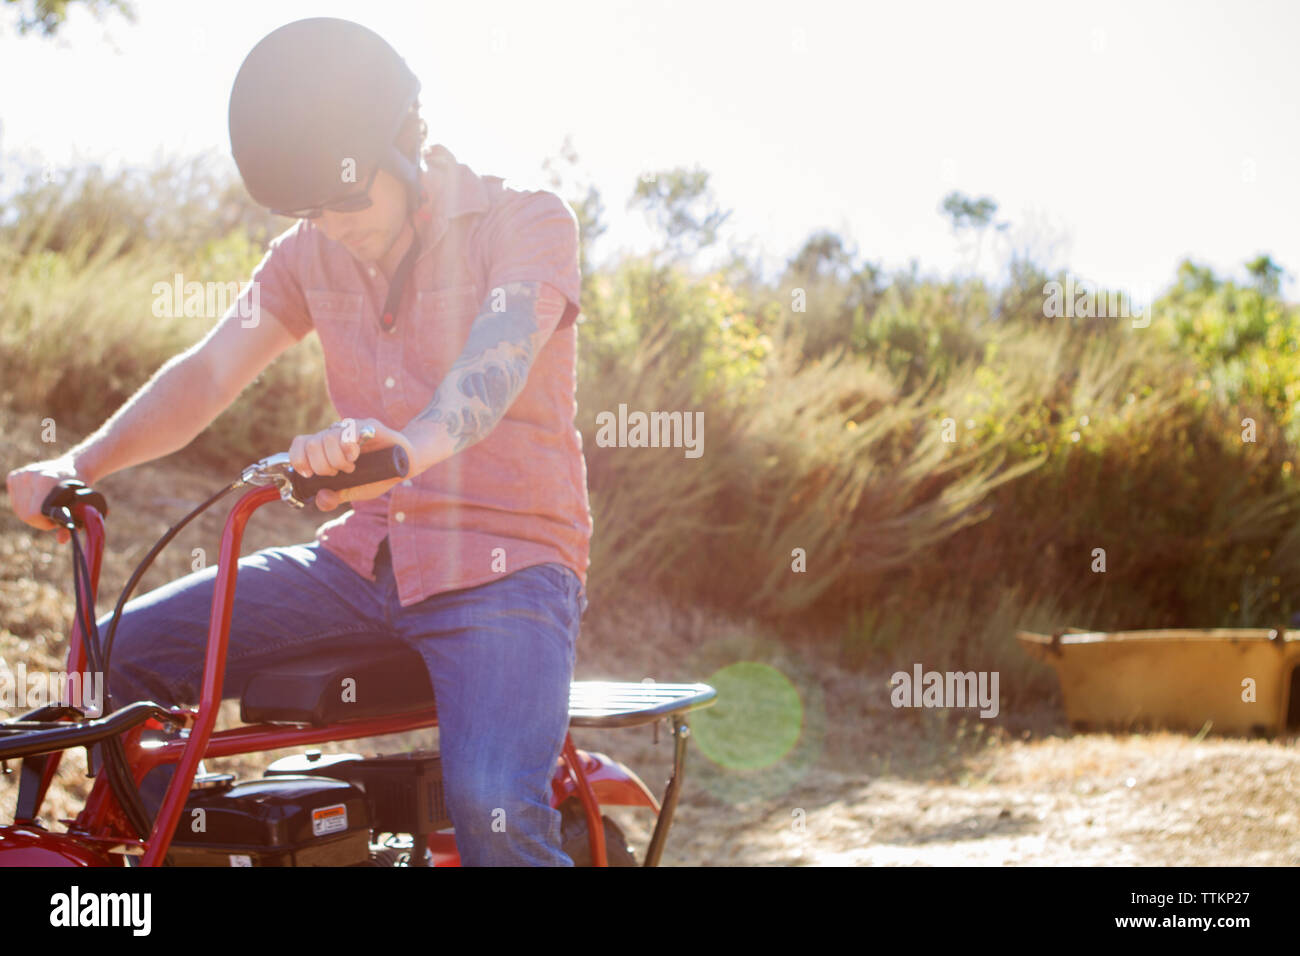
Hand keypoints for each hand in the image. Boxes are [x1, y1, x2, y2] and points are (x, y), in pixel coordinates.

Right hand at [5, 456, 84, 543]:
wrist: (72, 468)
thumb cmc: (79, 492)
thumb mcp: (81, 508)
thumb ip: (71, 525)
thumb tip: (62, 540)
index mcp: (47, 480)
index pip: (35, 513)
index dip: (46, 522)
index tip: (58, 518)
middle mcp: (31, 475)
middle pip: (26, 514)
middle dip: (40, 520)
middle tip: (53, 513)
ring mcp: (21, 475)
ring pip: (19, 509)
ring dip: (32, 513)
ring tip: (46, 505)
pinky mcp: (14, 476)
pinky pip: (16, 500)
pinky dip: (25, 505)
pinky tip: (37, 498)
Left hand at [288, 418, 414, 511]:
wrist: (405, 465)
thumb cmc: (378, 476)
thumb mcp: (355, 492)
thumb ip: (336, 497)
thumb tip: (321, 498)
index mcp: (326, 449)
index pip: (300, 444)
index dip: (299, 459)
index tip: (310, 474)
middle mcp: (335, 435)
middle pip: (311, 443)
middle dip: (321, 466)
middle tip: (338, 473)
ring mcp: (350, 428)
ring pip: (327, 437)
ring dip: (336, 459)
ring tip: (351, 466)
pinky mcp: (366, 425)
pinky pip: (348, 429)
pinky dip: (347, 446)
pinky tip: (355, 456)